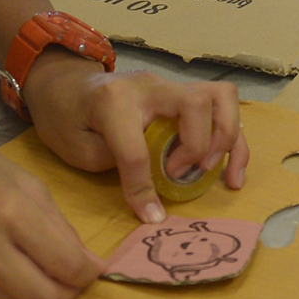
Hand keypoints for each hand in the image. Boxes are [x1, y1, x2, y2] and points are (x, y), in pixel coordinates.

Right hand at [0, 128, 101, 298]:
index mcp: (10, 211)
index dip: (88, 273)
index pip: (67, 265)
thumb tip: (85, 264)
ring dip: (37, 295)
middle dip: (67, 293)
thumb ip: (57, 225)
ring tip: (40, 273)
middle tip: (71, 280)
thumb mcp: (23, 180)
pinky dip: (3, 290)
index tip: (93, 269)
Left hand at [24, 61, 247, 224]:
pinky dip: (233, 137)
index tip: (150, 215)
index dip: (142, 187)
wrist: (65, 83)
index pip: (136, 147)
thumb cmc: (66, 117)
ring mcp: (170, 85)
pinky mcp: (181, 93)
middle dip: (198, 146)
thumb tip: (156, 195)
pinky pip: (221, 105)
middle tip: (182, 175)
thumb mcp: (77, 149)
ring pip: (220, 96)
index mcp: (114, 102)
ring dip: (227, 137)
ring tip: (218, 172)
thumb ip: (119, 166)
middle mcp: (149, 86)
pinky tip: (233, 168)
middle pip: (195, 104)